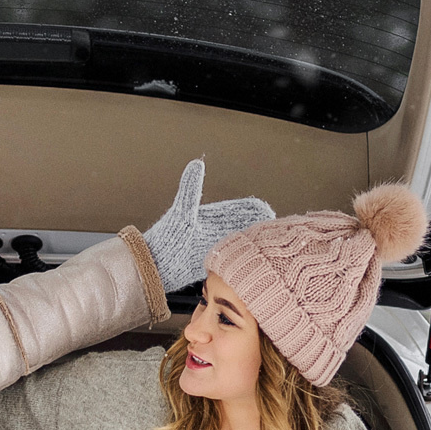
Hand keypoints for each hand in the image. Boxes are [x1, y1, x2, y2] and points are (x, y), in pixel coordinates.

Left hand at [141, 159, 274, 290]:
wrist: (154, 266)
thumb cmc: (165, 239)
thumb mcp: (183, 211)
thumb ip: (191, 188)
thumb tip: (197, 164)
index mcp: (210, 216)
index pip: (238, 209)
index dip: (253, 210)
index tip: (267, 210)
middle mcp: (213, 231)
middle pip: (242, 226)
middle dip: (258, 226)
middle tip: (276, 227)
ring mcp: (213, 247)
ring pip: (239, 242)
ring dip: (252, 242)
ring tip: (270, 244)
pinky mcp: (211, 262)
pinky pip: (232, 258)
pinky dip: (244, 258)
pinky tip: (253, 261)